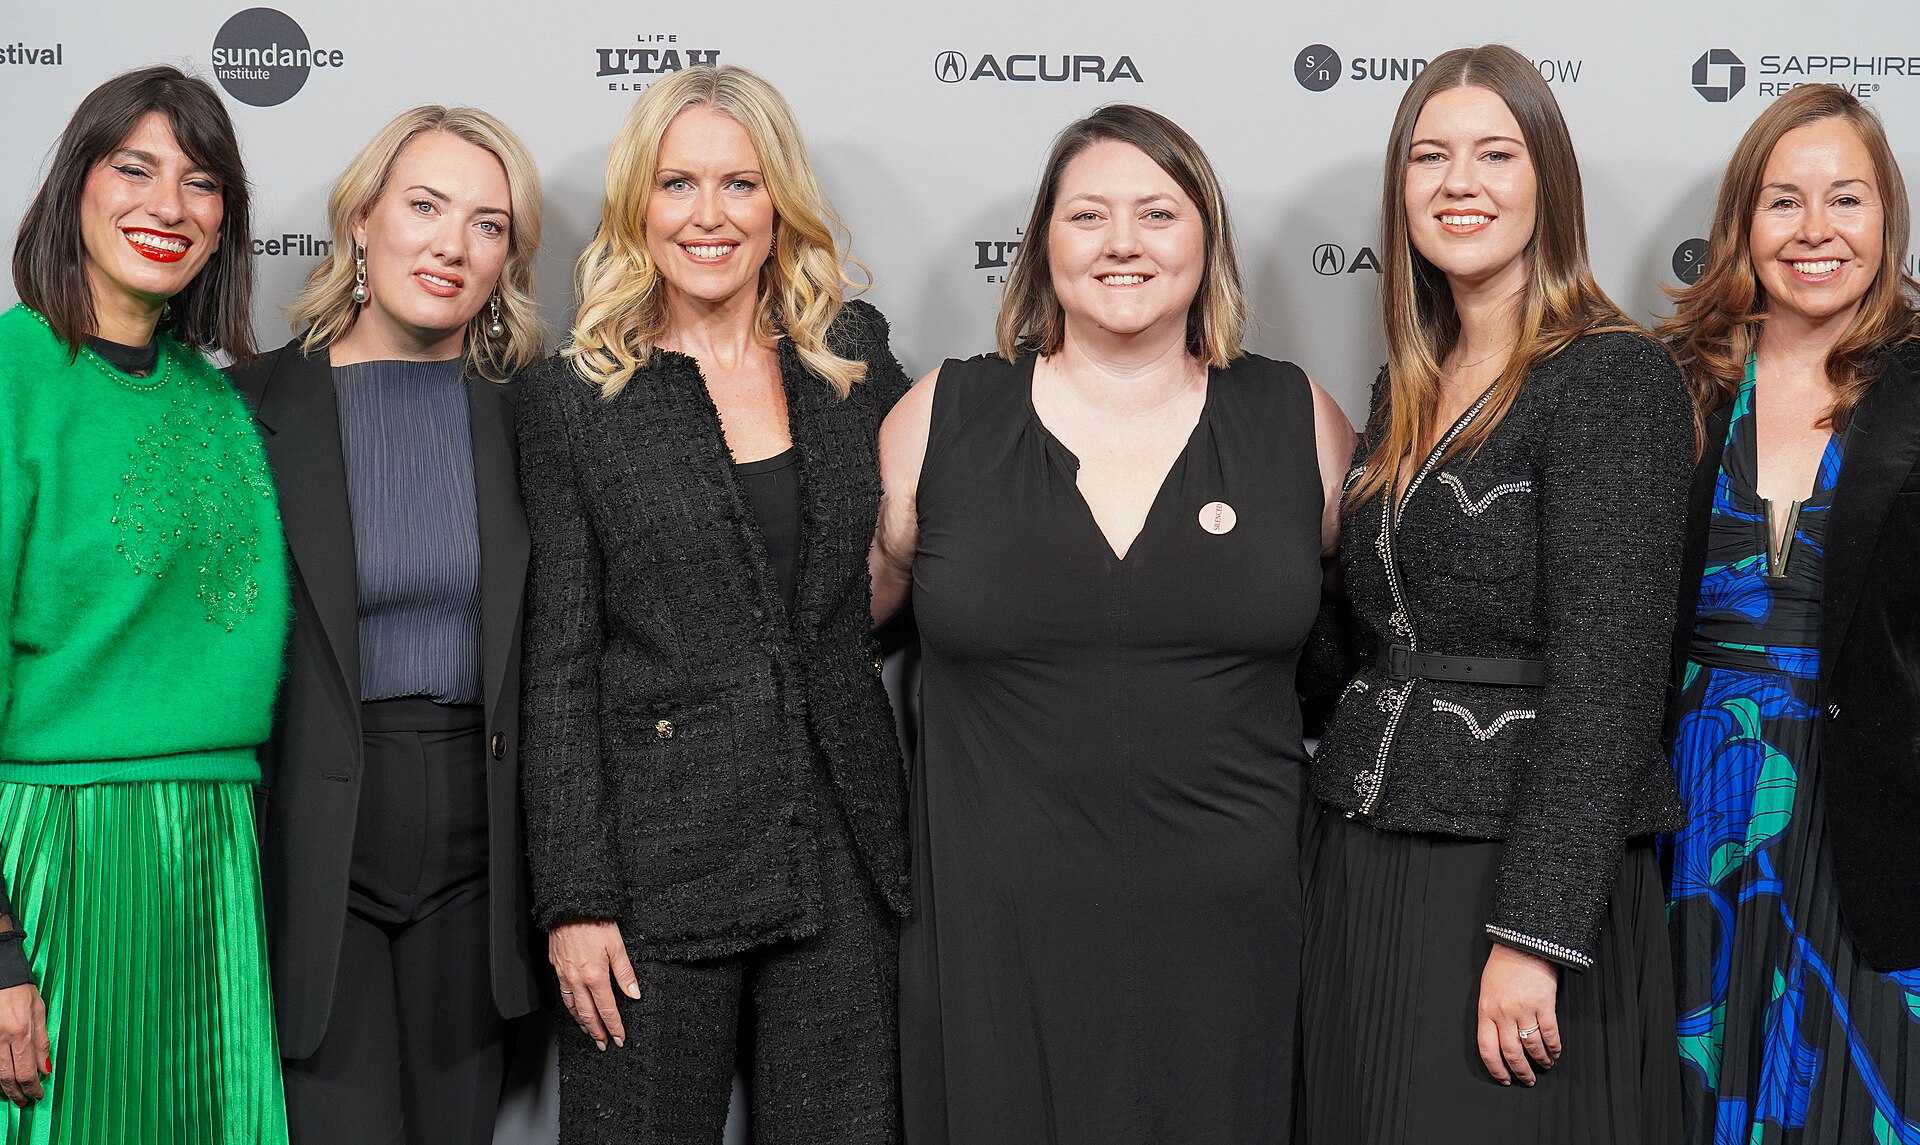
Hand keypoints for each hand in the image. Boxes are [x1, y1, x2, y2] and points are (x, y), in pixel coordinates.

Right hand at [0, 982, 47, 1105]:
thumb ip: (42, 1041)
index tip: (38, 1094)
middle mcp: (2, 1039)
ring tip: (13, 1097)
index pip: (28, 1070)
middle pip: (9, 1077)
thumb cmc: (19, 990)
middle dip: (18, 1093)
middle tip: (25, 1101)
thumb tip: (45, 1067)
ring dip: (4, 1089)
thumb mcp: (39, 1010)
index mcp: (21, 1032)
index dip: (33, 1087)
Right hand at [549, 919, 640, 1051]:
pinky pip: (563, 994)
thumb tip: (634, 994)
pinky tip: (574, 1009)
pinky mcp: (556, 967)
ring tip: (590, 1032)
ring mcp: (564, 975)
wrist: (570, 906)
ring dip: (582, 1023)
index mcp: (594, 976)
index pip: (607, 1009)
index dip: (614, 1026)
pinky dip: (569, 1007)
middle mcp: (577, 980)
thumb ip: (625, 972)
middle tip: (603, 1044)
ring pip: (572, 1007)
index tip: (619, 1038)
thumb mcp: (617, 945)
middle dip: (597, 1032)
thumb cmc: (593, 921)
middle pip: (587, 1014)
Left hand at [1476, 944, 1561, 1085]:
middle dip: (1521, 1071)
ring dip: (1540, 1060)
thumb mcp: (1487, 989)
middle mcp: (1503, 1012)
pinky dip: (1553, 1047)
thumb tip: (1497, 1038)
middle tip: (1528, 1079)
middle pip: (1511, 1052)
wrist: (1522, 943)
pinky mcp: (1544, 1004)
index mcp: (1485, 1010)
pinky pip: (1549, 1034)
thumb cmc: (1504, 965)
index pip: (1486, 1048)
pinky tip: (1555, 1052)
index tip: (1503, 1078)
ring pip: (1532, 1046)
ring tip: (1545, 1065)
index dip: (1495, 1068)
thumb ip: (1491, 1013)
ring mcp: (1523, 1009)